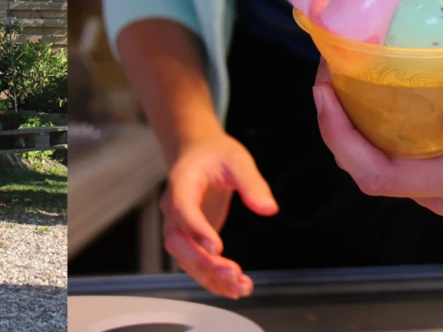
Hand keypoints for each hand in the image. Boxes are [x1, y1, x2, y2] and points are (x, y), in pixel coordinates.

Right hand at [159, 131, 278, 299]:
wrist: (197, 154)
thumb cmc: (215, 155)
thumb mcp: (238, 160)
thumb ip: (252, 183)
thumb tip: (268, 209)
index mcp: (182, 184)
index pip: (183, 209)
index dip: (197, 230)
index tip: (217, 248)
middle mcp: (174, 209)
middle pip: (177, 243)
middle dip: (204, 263)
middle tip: (235, 273)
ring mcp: (179, 227)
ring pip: (185, 259)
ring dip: (211, 277)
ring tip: (242, 287)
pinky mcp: (190, 239)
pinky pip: (194, 264)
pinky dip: (212, 279)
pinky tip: (235, 288)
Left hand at [312, 37, 442, 215]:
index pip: (379, 177)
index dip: (341, 141)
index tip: (325, 93)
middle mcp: (437, 190)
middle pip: (362, 171)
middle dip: (333, 128)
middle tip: (324, 77)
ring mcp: (423, 180)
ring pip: (361, 162)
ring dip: (339, 124)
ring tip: (331, 76)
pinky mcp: (414, 163)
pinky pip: (371, 150)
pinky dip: (352, 122)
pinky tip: (344, 86)